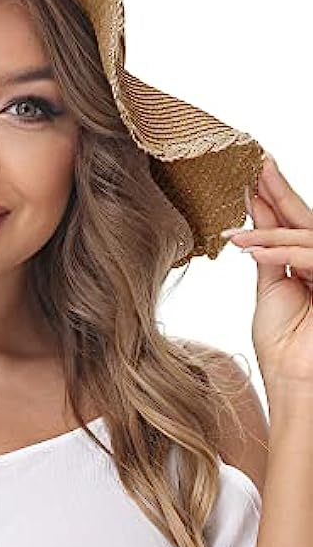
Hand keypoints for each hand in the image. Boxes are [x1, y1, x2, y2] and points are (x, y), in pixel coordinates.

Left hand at [220, 153, 312, 406]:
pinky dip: (280, 253)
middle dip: (279, 191)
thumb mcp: (270, 291)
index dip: (272, 199)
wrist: (294, 383)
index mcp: (306, 266)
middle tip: (256, 164)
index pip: (290, 225)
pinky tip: (253, 251)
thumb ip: (268, 259)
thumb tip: (253, 232)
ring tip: (240, 219)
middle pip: (303, 219)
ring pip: (307, 236)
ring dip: (271, 228)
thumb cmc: (282, 345)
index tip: (251, 175)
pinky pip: (310, 258)